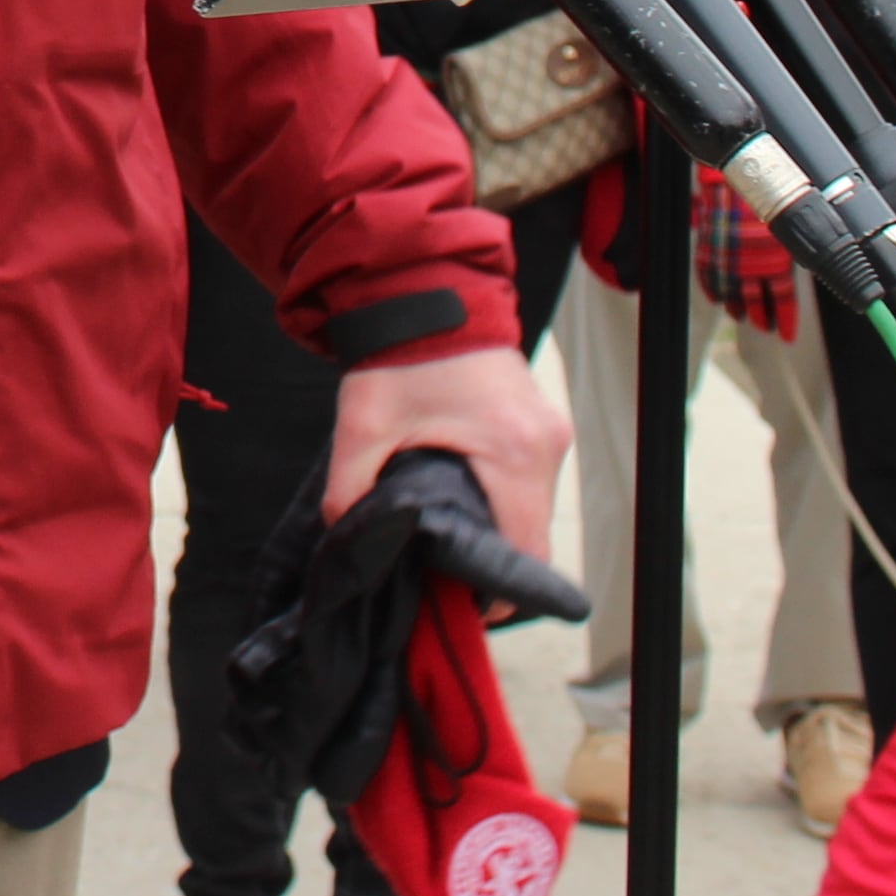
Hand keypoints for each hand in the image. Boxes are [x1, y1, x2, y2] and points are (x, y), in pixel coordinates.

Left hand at [328, 345, 564, 588]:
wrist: (423, 289)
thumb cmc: (398, 355)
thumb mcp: (363, 426)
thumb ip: (350, 490)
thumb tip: (346, 538)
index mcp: (511, 452)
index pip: (526, 552)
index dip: (498, 592)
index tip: (463, 606)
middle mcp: (544, 445)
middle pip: (533, 536)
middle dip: (492, 563)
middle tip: (445, 576)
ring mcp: (549, 430)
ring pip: (534, 509)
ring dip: (498, 529)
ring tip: (449, 541)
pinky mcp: (540, 420)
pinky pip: (531, 478)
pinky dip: (503, 498)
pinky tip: (464, 502)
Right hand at [690, 165, 796, 342]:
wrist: (736, 169)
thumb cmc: (767, 192)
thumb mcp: (789, 218)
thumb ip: (801, 236)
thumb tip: (826, 244)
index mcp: (775, 259)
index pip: (783, 297)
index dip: (786, 317)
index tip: (786, 332)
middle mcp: (753, 264)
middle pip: (758, 300)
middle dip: (763, 315)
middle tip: (767, 326)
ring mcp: (730, 258)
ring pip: (735, 294)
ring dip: (742, 308)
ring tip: (746, 318)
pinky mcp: (710, 251)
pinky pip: (710, 278)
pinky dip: (716, 291)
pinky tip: (721, 299)